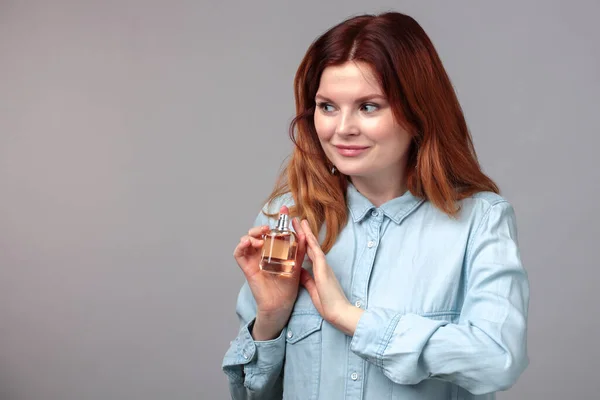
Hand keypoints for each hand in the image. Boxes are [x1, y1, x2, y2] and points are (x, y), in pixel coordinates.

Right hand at [233, 206, 306, 339]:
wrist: (281, 303)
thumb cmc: (288, 285)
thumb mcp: (296, 263)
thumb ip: (300, 249)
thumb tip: (305, 233)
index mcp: (274, 250)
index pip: (274, 231)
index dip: (278, 219)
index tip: (284, 209)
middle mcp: (262, 252)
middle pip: (257, 233)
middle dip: (262, 227)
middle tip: (269, 227)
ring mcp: (253, 259)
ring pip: (246, 240)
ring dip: (252, 235)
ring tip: (261, 237)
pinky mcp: (247, 267)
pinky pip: (238, 253)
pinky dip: (241, 246)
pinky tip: (249, 243)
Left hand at [297, 219, 362, 335]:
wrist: (339, 313)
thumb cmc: (329, 304)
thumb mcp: (314, 289)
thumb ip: (307, 279)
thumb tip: (301, 271)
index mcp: (320, 270)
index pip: (309, 252)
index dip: (303, 241)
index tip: (296, 231)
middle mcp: (322, 265)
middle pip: (311, 245)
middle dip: (303, 232)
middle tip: (296, 219)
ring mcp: (324, 266)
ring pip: (313, 245)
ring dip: (306, 233)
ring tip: (299, 221)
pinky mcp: (324, 270)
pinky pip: (316, 254)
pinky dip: (311, 244)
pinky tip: (306, 235)